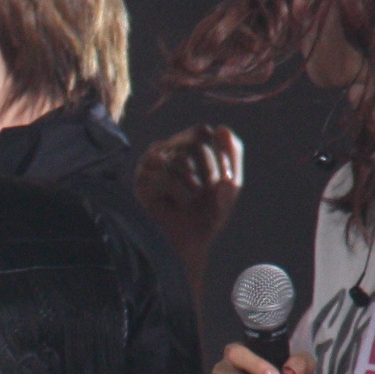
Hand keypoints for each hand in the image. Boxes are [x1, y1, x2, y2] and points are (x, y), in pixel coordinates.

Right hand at [132, 125, 243, 276]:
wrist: (185, 246)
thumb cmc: (206, 215)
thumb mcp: (229, 186)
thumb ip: (232, 155)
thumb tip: (222, 128)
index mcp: (188, 149)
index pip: (203, 132)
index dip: (219, 151)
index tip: (225, 176)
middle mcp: (167, 151)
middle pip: (194, 141)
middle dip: (209, 169)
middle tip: (208, 191)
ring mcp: (151, 163)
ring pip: (181, 157)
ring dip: (195, 181)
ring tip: (192, 199)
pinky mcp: (142, 178)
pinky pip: (165, 173)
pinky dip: (179, 191)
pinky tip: (179, 203)